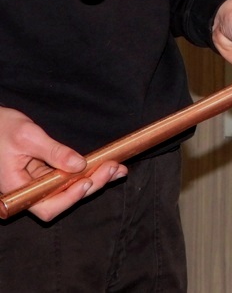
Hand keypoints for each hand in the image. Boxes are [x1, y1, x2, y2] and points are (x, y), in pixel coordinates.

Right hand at [0, 107, 125, 220]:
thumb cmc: (2, 128)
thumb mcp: (28, 137)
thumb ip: (53, 152)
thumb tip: (79, 165)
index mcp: (16, 188)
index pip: (46, 206)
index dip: (69, 198)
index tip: (87, 181)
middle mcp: (28, 192)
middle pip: (62, 200)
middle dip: (90, 186)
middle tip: (112, 167)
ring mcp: (37, 184)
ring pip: (68, 191)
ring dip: (95, 181)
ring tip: (117, 169)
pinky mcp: (46, 175)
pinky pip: (68, 179)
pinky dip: (88, 173)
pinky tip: (107, 166)